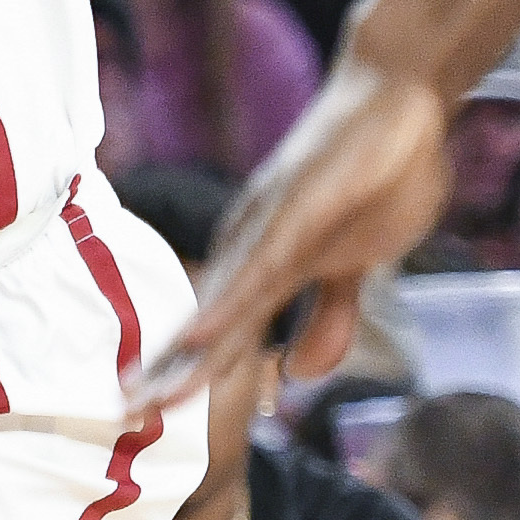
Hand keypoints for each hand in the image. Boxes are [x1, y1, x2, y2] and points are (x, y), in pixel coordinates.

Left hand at [133, 58, 449, 408]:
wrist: (400, 100)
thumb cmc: (375, 178)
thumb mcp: (357, 267)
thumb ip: (328, 317)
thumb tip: (298, 375)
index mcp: (264, 263)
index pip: (217, 332)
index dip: (180, 375)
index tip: (139, 418)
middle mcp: (254, 247)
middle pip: (205, 325)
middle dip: (165, 374)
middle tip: (120, 419)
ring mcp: (274, 228)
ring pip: (221, 304)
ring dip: (182, 353)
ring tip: (142, 396)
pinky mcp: (300, 209)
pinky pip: (258, 265)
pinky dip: (227, 305)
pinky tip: (197, 336)